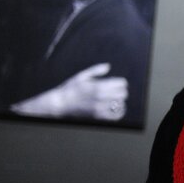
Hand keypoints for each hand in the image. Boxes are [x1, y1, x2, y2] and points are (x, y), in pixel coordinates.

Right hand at [11, 63, 128, 120]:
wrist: (60, 103)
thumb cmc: (70, 88)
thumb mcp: (81, 76)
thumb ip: (96, 70)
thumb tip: (108, 66)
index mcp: (98, 86)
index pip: (121, 83)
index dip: (121, 82)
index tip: (118, 82)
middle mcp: (101, 97)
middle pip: (123, 93)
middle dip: (121, 91)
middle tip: (116, 90)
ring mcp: (100, 108)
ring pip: (120, 104)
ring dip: (120, 101)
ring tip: (116, 99)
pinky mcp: (97, 116)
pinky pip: (115, 116)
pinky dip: (118, 112)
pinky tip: (116, 108)